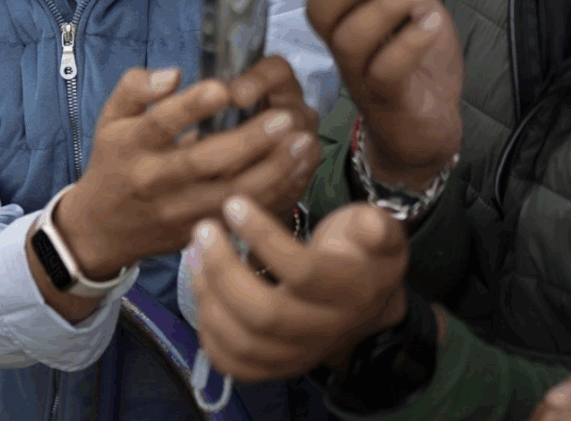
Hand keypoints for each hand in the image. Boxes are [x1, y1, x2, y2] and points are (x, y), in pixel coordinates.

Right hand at [57, 62, 320, 278]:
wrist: (101, 228)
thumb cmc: (113, 162)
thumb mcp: (110, 118)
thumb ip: (136, 88)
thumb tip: (173, 75)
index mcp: (130, 145)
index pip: (161, 123)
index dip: (192, 106)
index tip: (224, 88)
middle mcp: (153, 179)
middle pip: (203, 161)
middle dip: (249, 140)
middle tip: (285, 118)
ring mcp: (176, 209)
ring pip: (230, 192)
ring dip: (272, 170)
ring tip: (302, 142)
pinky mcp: (197, 230)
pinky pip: (240, 213)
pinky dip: (271, 194)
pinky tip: (294, 172)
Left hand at [189, 198, 409, 381]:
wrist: (363, 297)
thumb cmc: (358, 253)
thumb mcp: (376, 231)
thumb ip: (375, 226)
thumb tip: (371, 227)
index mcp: (352, 292)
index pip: (302, 272)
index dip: (264, 238)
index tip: (234, 205)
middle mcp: (326, 330)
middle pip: (266, 314)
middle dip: (223, 270)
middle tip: (204, 230)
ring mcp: (299, 354)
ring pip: (244, 342)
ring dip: (208, 296)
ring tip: (195, 254)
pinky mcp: (276, 366)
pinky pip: (234, 365)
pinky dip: (208, 332)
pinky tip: (201, 290)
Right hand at [305, 0, 463, 190]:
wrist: (425, 130)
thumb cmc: (414, 63)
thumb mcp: (409, 5)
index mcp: (345, 7)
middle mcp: (341, 36)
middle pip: (323, 3)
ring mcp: (358, 69)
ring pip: (352, 36)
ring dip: (384, 6)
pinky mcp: (385, 97)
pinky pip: (388, 69)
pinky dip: (408, 44)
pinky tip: (431, 22)